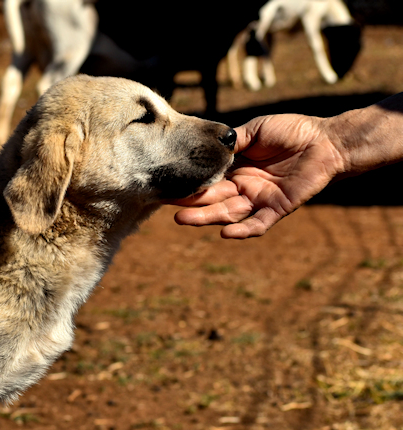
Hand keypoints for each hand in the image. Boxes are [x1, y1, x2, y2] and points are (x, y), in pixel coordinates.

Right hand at [171, 114, 345, 238]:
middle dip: (190, 204)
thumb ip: (232, 140)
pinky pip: (257, 224)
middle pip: (212, 200)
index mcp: (235, 169)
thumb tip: (207, 148)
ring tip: (183, 220)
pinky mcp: (277, 208)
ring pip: (227, 213)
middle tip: (169, 206)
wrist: (327, 141)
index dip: (190, 184)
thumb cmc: (293, 130)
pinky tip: (226, 233)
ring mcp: (258, 199)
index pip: (207, 180)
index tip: (168, 186)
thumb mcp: (255, 129)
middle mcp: (243, 187)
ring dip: (206, 218)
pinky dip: (242, 231)